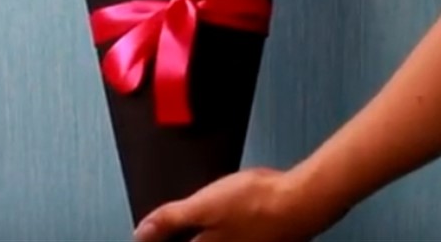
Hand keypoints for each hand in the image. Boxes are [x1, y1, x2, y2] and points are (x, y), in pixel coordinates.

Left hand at [133, 167, 342, 241]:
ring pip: (209, 240)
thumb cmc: (254, 202)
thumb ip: (171, 219)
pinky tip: (219, 216)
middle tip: (166, 223)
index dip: (159, 238)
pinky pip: (228, 236)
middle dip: (180, 234)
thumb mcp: (204, 205)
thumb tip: (140, 232)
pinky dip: (217, 229)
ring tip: (192, 217)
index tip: (151, 232)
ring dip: (197, 232)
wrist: (299, 201)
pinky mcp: (255, 240)